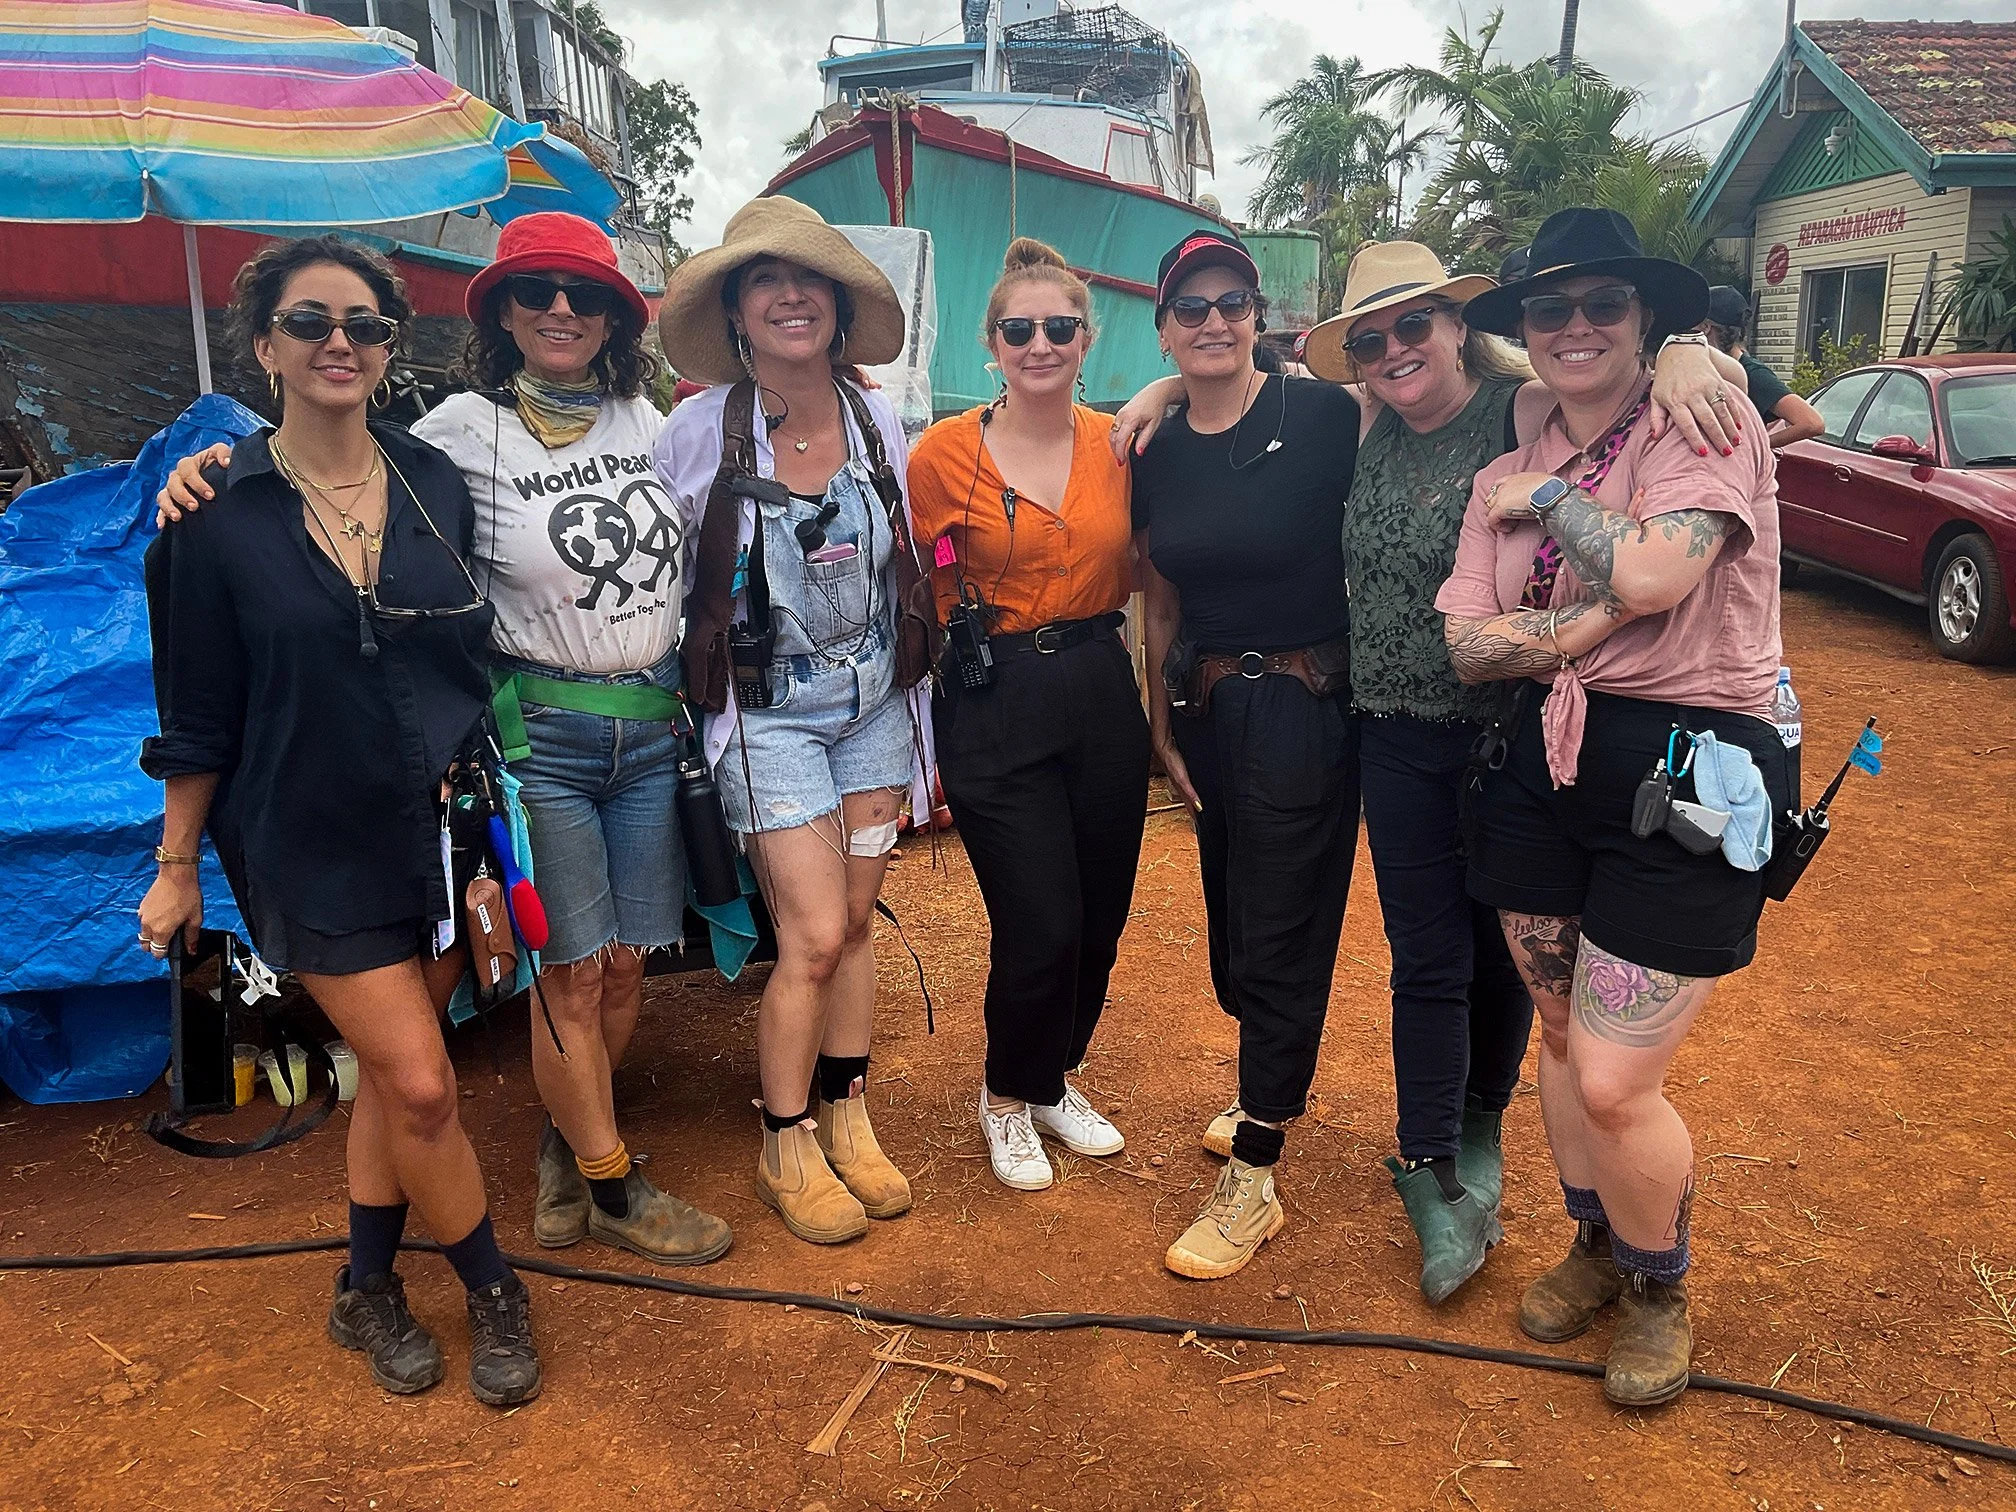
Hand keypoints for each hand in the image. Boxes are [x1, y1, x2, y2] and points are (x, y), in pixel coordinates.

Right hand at [137, 867, 203, 958]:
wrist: (176, 875)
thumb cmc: (187, 896)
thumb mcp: (195, 918)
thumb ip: (191, 937)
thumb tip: (191, 951)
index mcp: (161, 931)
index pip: (156, 953)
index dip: (165, 953)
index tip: (172, 948)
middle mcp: (148, 926)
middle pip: (146, 946)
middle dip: (155, 946)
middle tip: (169, 938)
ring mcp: (142, 916)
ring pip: (143, 934)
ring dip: (152, 934)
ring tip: (167, 924)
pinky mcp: (141, 907)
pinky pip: (143, 921)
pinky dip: (150, 923)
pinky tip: (163, 915)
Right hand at [154, 443, 231, 526]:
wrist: (218, 478)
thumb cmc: (218, 465)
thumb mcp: (220, 455)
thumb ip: (223, 453)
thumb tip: (226, 462)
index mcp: (189, 464)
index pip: (188, 470)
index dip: (197, 483)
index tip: (211, 496)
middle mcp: (178, 476)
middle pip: (173, 484)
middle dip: (183, 496)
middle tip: (195, 507)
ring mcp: (172, 490)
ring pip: (163, 496)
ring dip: (169, 507)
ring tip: (177, 517)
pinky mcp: (171, 502)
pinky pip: (161, 509)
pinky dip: (161, 516)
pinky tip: (162, 525)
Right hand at [1109, 376, 1183, 461]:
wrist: (1156, 392)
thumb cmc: (1156, 406)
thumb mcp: (1153, 425)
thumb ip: (1144, 440)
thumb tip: (1138, 452)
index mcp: (1130, 419)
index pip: (1120, 440)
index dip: (1120, 453)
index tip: (1122, 462)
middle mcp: (1122, 415)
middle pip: (1113, 438)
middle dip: (1115, 451)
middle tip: (1121, 461)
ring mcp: (1119, 414)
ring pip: (1112, 433)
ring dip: (1114, 444)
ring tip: (1120, 454)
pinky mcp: (1120, 413)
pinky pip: (1114, 428)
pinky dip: (1115, 437)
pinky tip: (1121, 443)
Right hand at [1155, 736, 1200, 812]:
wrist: (1163, 749)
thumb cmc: (1170, 762)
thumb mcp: (1182, 780)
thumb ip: (1190, 793)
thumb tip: (1198, 806)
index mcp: (1182, 791)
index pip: (1190, 808)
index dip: (1195, 816)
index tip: (1200, 825)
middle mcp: (1181, 787)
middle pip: (1190, 803)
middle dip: (1195, 811)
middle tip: (1201, 819)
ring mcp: (1181, 781)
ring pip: (1188, 795)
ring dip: (1193, 802)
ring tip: (1198, 808)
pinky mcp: (1181, 774)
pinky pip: (1188, 786)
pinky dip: (1191, 792)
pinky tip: (1193, 790)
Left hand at [1483, 472, 1560, 528]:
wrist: (1551, 493)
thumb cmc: (1553, 488)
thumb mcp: (1542, 484)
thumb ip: (1535, 488)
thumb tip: (1540, 496)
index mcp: (1516, 477)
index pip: (1500, 484)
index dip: (1502, 495)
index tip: (1510, 504)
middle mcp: (1506, 484)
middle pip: (1492, 497)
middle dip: (1498, 507)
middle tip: (1509, 516)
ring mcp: (1501, 496)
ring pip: (1490, 508)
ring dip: (1498, 517)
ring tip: (1510, 523)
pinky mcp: (1499, 508)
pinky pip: (1491, 520)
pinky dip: (1499, 526)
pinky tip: (1510, 529)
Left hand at [1648, 340, 1739, 456]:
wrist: (1681, 349)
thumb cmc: (1666, 378)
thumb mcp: (1655, 397)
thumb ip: (1656, 417)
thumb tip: (1654, 437)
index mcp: (1676, 400)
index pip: (1686, 424)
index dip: (1695, 438)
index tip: (1703, 452)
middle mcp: (1693, 394)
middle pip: (1708, 419)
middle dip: (1718, 437)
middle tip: (1726, 453)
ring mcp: (1708, 387)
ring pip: (1722, 411)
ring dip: (1730, 428)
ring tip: (1736, 443)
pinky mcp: (1719, 382)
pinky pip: (1729, 399)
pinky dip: (1736, 413)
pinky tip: (1740, 425)